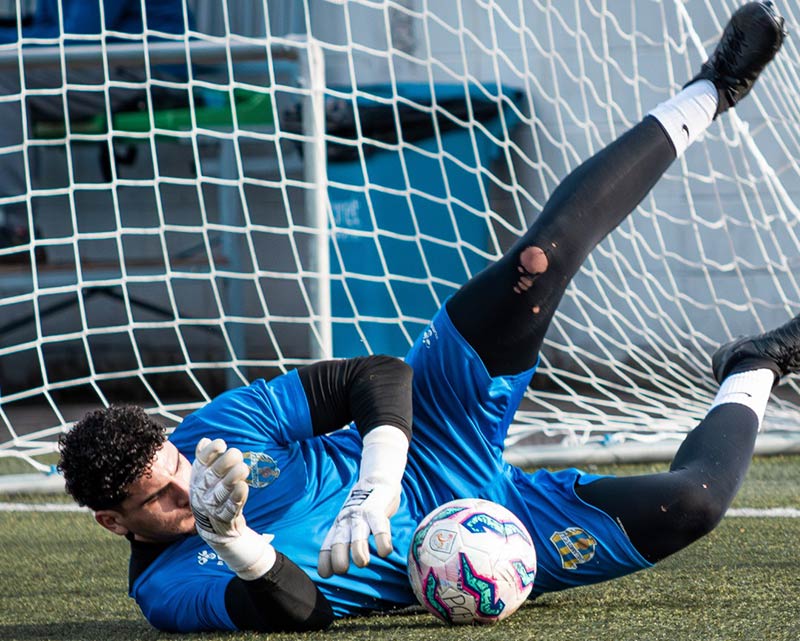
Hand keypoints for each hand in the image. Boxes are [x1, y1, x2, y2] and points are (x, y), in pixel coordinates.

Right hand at [189, 437, 275, 579]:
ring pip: (221, 493)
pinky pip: (230, 509)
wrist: (215, 528)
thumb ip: (205, 458)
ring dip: (231, 480)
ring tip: (243, 468)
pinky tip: (243, 488)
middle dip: (223, 464)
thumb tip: (205, 441)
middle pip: (211, 477)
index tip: (221, 443)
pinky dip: (237, 499)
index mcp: (198, 478)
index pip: (201, 463)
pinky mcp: (224, 520)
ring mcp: (212, 508)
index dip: (209, 453)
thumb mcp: (206, 476)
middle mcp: (202, 493)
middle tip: (236, 453)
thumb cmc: (213, 495)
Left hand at [317, 478, 399, 577]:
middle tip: (342, 570)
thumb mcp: (348, 522)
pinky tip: (385, 551)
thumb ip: (345, 541)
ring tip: (363, 562)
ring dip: (358, 550)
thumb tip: (339, 569)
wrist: (376, 481)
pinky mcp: (377, 511)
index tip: (326, 574)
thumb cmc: (363, 509)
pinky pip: (380, 527)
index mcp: (339, 527)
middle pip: (338, 541)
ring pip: (358, 534)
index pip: (326, 546)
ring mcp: (362, 516)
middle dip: (338, 557)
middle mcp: (347, 522)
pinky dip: (383, 541)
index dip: (324, 561)